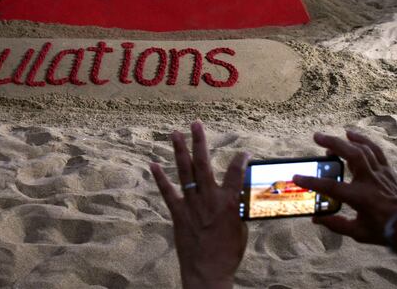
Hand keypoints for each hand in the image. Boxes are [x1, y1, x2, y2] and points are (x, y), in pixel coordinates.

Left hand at [150, 121, 249, 288]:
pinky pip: (167, 192)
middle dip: (200, 141)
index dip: (241, 160)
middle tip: (196, 124)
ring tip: (174, 133)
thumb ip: (238, 209)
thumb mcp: (241, 229)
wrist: (208, 272)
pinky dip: (160, 178)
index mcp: (229, 202)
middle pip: (204, 163)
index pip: (237, 173)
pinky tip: (153, 164)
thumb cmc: (228, 253)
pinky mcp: (178, 213)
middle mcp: (209, 199)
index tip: (243, 152)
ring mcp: (192, 204)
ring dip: (179, 151)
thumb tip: (238, 196)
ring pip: (185, 172)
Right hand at [293, 130, 396, 250]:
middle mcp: (371, 181)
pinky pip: (376, 151)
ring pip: (363, 150)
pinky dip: (364, 140)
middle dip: (333, 143)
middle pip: (351, 155)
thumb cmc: (387, 232)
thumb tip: (317, 219)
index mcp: (361, 198)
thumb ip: (337, 224)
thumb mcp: (359, 233)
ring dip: (344, 140)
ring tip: (328, 137)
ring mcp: (381, 174)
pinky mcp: (388, 171)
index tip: (296, 177)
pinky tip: (352, 135)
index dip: (312, 182)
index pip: (332, 187)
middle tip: (316, 137)